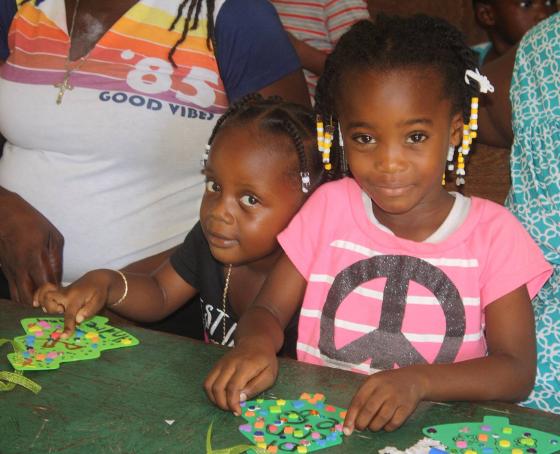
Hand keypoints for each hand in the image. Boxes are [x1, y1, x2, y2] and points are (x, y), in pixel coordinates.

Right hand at [0, 189, 63, 304]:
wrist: (4, 216)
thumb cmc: (31, 223)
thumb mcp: (52, 236)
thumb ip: (56, 259)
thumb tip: (59, 278)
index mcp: (35, 257)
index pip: (46, 284)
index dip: (55, 294)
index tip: (65, 298)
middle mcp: (21, 268)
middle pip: (30, 297)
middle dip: (43, 304)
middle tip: (54, 304)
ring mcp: (11, 271)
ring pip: (19, 297)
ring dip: (32, 303)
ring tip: (45, 303)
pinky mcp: (5, 271)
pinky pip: (13, 291)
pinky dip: (22, 297)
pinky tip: (32, 298)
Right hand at [33, 270, 113, 337]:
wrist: (97, 280)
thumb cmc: (99, 292)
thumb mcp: (99, 301)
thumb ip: (89, 310)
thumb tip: (78, 320)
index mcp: (76, 298)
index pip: (69, 315)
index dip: (67, 326)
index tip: (64, 336)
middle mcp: (65, 294)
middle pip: (50, 301)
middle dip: (52, 309)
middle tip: (61, 311)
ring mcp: (60, 291)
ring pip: (44, 295)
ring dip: (45, 304)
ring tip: (54, 308)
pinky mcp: (58, 291)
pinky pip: (43, 290)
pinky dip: (38, 296)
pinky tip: (36, 303)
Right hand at [204, 340, 277, 414]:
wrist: (255, 342)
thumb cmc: (265, 360)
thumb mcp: (269, 374)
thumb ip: (256, 387)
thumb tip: (240, 399)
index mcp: (245, 366)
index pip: (233, 387)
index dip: (233, 403)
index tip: (238, 412)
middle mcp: (230, 364)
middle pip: (218, 387)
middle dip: (222, 404)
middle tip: (232, 410)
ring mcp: (221, 363)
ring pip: (208, 384)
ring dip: (214, 399)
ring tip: (226, 404)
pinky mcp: (216, 365)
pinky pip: (207, 381)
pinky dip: (211, 392)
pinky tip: (221, 397)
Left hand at [343, 368, 426, 433]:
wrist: (413, 379)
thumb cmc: (388, 383)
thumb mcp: (374, 383)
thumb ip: (362, 399)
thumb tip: (351, 421)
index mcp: (373, 381)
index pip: (358, 401)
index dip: (350, 417)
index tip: (346, 429)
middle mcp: (384, 389)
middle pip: (369, 410)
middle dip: (362, 423)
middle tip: (360, 427)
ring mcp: (396, 398)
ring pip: (382, 418)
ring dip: (374, 427)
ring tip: (373, 426)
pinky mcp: (407, 407)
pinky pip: (394, 423)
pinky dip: (387, 428)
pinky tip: (385, 425)